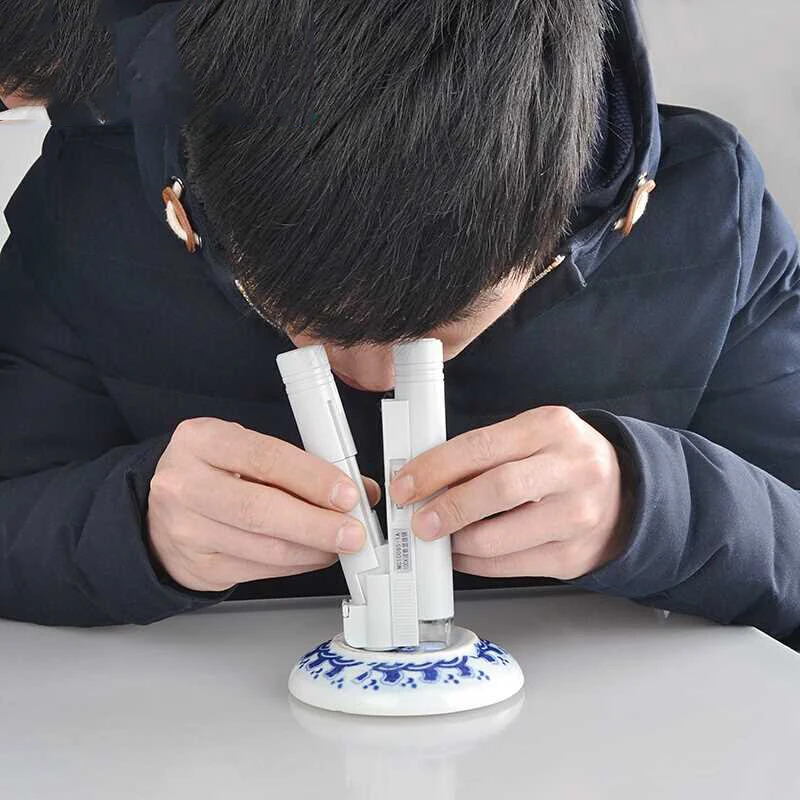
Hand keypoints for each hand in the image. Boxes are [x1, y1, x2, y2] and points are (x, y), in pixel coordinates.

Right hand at [147, 418, 379, 591]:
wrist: (164, 509)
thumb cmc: (213, 472)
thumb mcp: (246, 451)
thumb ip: (299, 465)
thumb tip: (358, 488)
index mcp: (201, 440)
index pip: (265, 458)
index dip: (312, 478)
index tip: (347, 494)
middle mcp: (185, 483)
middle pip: (261, 510)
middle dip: (317, 524)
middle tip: (352, 531)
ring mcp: (186, 529)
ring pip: (264, 547)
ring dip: (313, 549)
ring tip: (340, 544)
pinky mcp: (197, 566)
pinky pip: (259, 570)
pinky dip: (296, 565)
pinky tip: (314, 555)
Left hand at [389, 406, 632, 579]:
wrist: (627, 495)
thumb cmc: (565, 462)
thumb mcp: (533, 436)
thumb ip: (485, 452)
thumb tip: (425, 478)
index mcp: (551, 428)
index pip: (480, 446)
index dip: (434, 468)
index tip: (406, 483)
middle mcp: (571, 469)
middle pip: (495, 490)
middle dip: (446, 508)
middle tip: (418, 521)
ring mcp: (576, 516)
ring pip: (498, 537)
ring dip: (456, 542)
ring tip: (439, 537)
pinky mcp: (573, 557)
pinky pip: (509, 566)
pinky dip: (475, 562)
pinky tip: (462, 552)